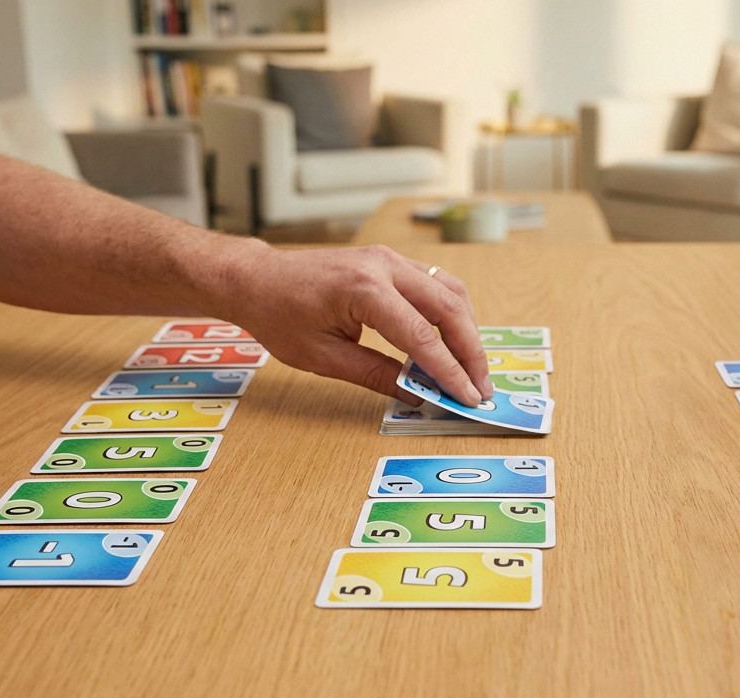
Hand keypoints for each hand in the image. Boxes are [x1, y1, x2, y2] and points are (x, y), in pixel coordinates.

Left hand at [222, 244, 492, 405]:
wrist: (259, 278)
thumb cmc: (279, 314)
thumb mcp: (322, 357)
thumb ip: (374, 374)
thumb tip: (415, 394)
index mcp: (363, 290)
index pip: (422, 336)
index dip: (449, 371)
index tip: (466, 397)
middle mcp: (384, 267)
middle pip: (449, 309)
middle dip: (471, 352)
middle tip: (480, 388)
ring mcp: (391, 259)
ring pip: (450, 292)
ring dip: (467, 331)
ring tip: (472, 369)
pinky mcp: (392, 262)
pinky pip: (437, 284)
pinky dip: (452, 314)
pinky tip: (454, 341)